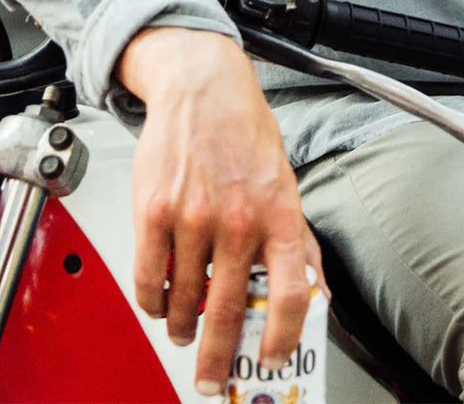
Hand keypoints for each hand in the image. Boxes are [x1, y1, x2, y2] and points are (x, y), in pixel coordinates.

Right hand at [118, 27, 329, 395]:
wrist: (204, 90)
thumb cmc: (246, 135)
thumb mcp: (286, 182)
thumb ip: (297, 239)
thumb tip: (314, 290)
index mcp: (280, 214)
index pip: (292, 292)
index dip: (283, 337)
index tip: (272, 360)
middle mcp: (240, 219)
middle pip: (228, 311)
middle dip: (219, 358)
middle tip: (213, 377)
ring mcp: (194, 218)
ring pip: (184, 302)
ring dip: (183, 329)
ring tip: (185, 331)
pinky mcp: (154, 214)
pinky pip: (149, 280)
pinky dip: (154, 302)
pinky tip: (161, 302)